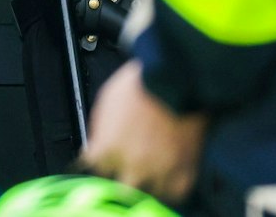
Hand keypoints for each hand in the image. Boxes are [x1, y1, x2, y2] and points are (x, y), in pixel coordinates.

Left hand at [82, 60, 208, 203]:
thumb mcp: (105, 103)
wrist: (173, 79)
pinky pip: (175, 195)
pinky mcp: (183, 174)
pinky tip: (168, 179)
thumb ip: (100, 132)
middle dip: (122, 180)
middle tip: (128, 170)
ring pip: (147, 195)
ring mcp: (157, 173)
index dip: (100, 167)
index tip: (104, 165)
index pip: (94, 173)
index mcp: (105, 149)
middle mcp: (130, 166)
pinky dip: (171, 189)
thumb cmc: (139, 85)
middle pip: (120, 190)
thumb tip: (93, 148)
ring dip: (147, 185)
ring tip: (149, 173)